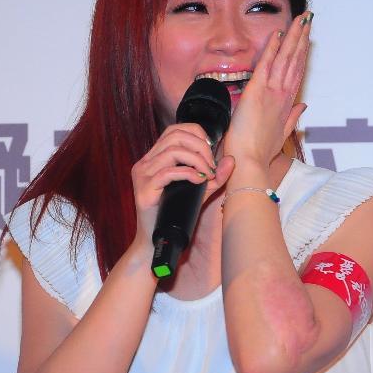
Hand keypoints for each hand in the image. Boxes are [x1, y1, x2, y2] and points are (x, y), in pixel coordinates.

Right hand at [130, 123, 234, 242]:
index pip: (174, 130)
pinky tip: (199, 181)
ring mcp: (142, 175)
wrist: (157, 242)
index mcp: (154, 158)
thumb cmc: (175, 216)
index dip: (196, 134)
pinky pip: (168, 172)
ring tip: (208, 174)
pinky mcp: (143, 190)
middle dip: (200, 146)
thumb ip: (214, 177)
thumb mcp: (198, 193)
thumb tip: (231, 161)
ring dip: (197, 160)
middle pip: (174, 135)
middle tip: (212, 164)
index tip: (211, 151)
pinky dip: (188, 173)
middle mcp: (145, 163)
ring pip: (172, 151)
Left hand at [221, 11, 311, 167]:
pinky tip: (278, 33)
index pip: (297, 72)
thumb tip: (303, 106)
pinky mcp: (256, 92)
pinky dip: (272, 48)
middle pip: (295, 60)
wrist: (250, 163)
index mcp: (286, 104)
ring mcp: (271, 92)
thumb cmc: (261, 152)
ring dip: (293, 37)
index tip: (307, 38)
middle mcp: (282, 95)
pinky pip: (266, 65)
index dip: (303, 54)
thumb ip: (293, 118)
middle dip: (302, 38)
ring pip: (286, 59)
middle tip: (308, 19)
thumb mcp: (281, 134)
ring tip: (301, 20)